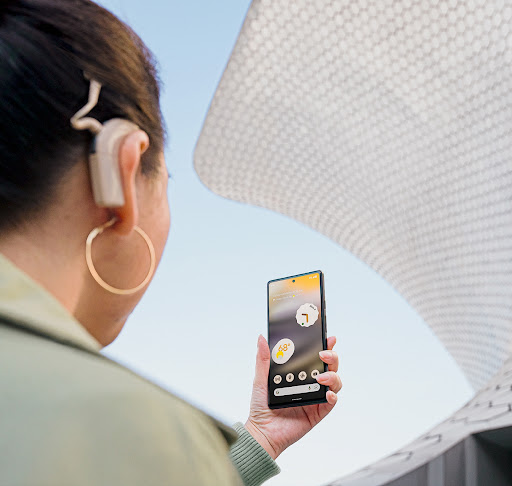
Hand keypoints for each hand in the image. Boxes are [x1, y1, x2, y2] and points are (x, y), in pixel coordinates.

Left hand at [244, 335, 341, 459]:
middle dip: (332, 357)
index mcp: (299, 373)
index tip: (328, 337)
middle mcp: (310, 383)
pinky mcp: (318, 412)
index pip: (315, 356)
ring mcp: (315, 397)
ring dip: (332, 376)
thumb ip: (263, 359)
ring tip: (320, 377)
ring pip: (334, 382)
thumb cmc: (261, 405)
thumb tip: (261, 338)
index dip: (325, 346)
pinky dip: (332, 396)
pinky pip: (331, 402)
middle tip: (324, 354)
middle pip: (329, 366)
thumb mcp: (260, 379)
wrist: (262, 431)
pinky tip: (327, 393)